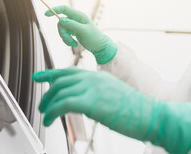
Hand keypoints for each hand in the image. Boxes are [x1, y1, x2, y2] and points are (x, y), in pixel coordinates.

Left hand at [33, 67, 190, 153]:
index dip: (52, 73)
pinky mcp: (91, 102)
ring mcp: (93, 88)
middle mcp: (94, 78)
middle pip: (61, 80)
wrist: (151, 114)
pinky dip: (53, 112)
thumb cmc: (136, 109)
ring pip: (60, 91)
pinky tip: (52, 120)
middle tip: (42, 104)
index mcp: (99, 76)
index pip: (70, 71)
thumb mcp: (114, 95)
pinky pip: (63, 104)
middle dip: (47, 92)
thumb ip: (97, 94)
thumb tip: (84, 101)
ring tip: (46, 115)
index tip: (40, 76)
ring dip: (48, 104)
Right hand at [45, 5, 116, 63]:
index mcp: (80, 16)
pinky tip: (75, 44)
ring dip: (65, 38)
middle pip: (60, 22)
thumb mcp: (83, 32)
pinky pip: (64, 34)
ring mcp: (74, 25)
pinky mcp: (73, 31)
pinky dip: (67, 40)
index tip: (46, 14)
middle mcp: (76, 19)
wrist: (99, 47)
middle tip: (70, 41)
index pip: (65, 9)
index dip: (55, 10)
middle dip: (63, 33)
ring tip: (74, 44)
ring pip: (61, 29)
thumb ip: (72, 25)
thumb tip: (60, 19)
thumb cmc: (94, 38)